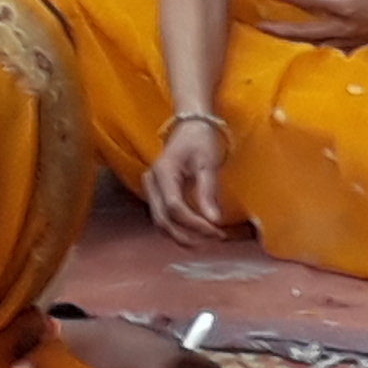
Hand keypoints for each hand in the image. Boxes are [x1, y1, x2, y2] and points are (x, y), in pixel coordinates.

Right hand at [143, 118, 235, 246]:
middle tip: (213, 240)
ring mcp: (150, 189)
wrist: (189, 126)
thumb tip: (214, 221)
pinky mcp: (155, 194)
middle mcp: (151, 182)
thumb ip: (208, 192)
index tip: (217, 231)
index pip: (174, 207)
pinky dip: (178, 229)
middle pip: (162, 220)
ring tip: (206, 241)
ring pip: (160, 223)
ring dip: (181, 236)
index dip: (195, 224)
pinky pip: (163, 217)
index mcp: (163, 172)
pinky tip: (196, 233)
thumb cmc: (200, 140)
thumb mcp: (207, 163)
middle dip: (187, 236)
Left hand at [254, 0, 367, 48]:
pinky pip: (333, 49)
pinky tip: (311, 46)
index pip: (308, 2)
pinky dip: (318, 47)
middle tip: (259, 28)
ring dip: (296, 41)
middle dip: (281, 30)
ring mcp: (353, 39)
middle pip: (305, 32)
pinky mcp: (362, 44)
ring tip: (279, 37)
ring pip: (317, 43)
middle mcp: (345, 28)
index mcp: (346, 8)